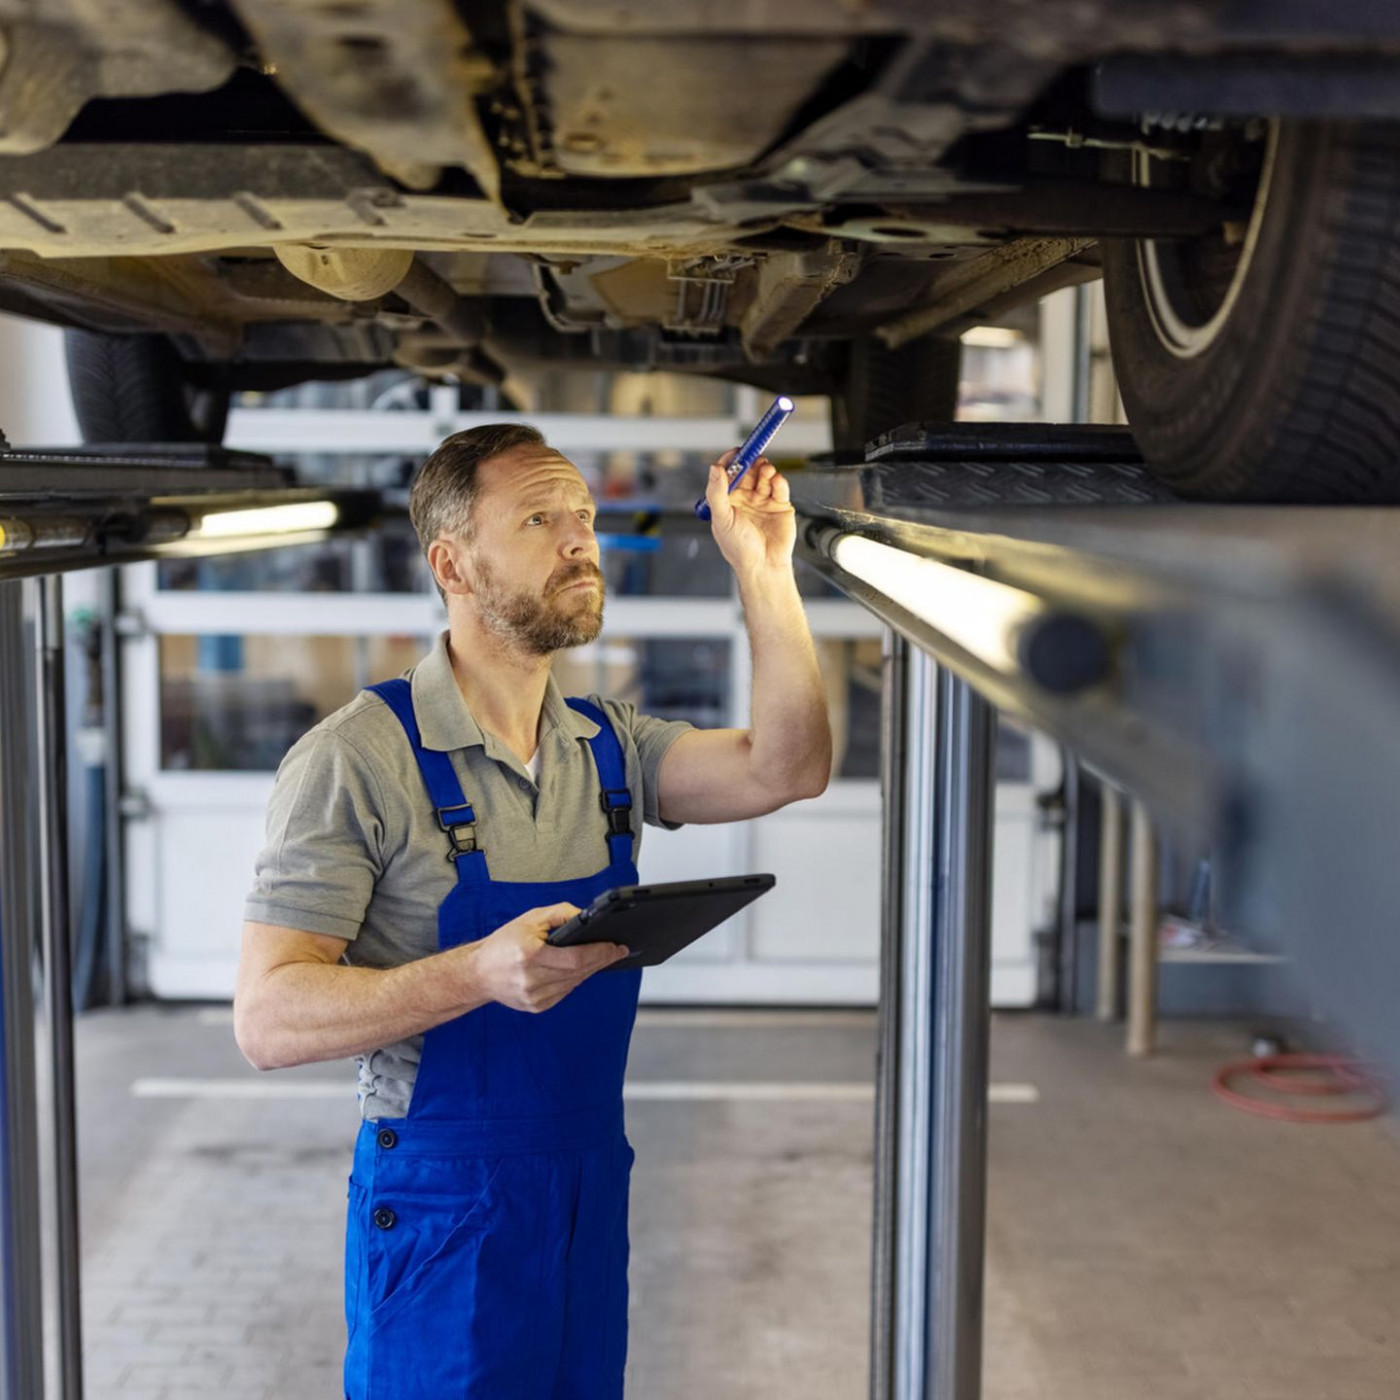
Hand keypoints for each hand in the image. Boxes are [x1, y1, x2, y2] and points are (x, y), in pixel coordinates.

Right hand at [468, 903, 629, 1013]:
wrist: (478, 973)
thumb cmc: (503, 943)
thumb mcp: (530, 919)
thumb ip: (560, 913)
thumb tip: (586, 917)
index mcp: (529, 955)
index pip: (575, 958)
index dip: (600, 953)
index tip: (616, 946)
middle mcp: (531, 979)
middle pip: (579, 972)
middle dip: (601, 960)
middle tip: (617, 951)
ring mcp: (533, 996)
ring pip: (574, 983)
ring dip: (590, 970)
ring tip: (603, 957)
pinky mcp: (535, 1006)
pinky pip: (564, 992)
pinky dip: (574, 980)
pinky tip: (580, 970)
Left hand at [704, 450, 796, 577]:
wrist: (763, 565)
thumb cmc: (739, 548)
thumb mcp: (722, 518)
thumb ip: (717, 492)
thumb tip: (714, 469)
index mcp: (728, 501)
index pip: (727, 475)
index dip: (730, 462)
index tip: (735, 452)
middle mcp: (745, 499)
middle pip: (748, 471)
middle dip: (750, 462)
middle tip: (753, 457)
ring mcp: (763, 500)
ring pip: (764, 476)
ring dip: (764, 469)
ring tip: (765, 469)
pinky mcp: (780, 504)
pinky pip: (780, 486)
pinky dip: (778, 480)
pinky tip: (775, 480)